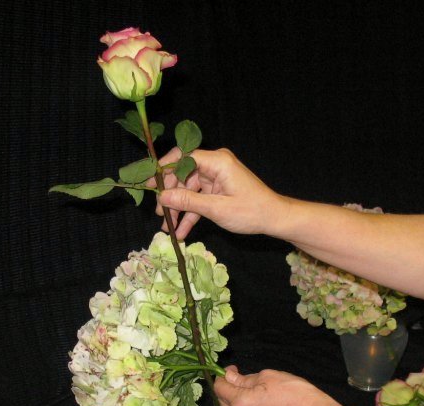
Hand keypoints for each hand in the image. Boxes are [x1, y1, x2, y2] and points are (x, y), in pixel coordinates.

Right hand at [149, 147, 289, 239]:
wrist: (273, 219)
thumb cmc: (250, 211)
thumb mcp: (216, 208)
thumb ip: (188, 201)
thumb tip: (162, 197)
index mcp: (217, 162)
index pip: (184, 156)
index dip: (164, 169)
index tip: (150, 183)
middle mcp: (215, 165)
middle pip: (183, 174)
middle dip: (170, 194)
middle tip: (158, 211)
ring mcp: (216, 178)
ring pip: (189, 190)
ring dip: (178, 208)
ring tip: (167, 226)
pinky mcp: (217, 190)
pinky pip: (198, 199)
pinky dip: (190, 214)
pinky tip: (181, 231)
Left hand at [214, 366, 331, 405]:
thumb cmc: (292, 392)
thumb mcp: (266, 377)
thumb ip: (243, 379)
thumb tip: (229, 376)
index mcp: (240, 403)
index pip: (219, 389)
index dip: (223, 377)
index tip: (232, 370)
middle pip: (223, 403)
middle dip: (228, 390)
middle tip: (241, 379)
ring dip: (238, 403)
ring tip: (255, 393)